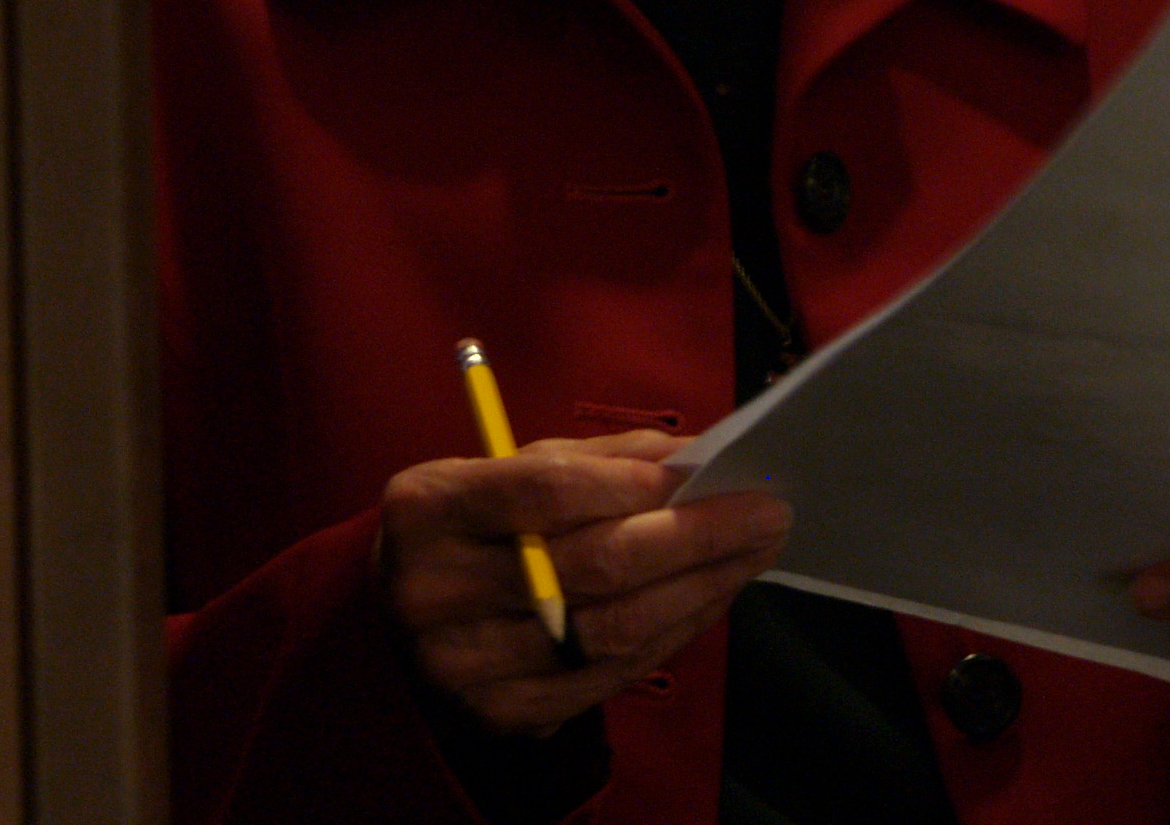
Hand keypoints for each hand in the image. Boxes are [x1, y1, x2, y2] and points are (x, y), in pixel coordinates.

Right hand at [379, 431, 790, 735]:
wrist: (402, 619)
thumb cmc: (474, 524)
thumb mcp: (506, 470)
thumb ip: (592, 461)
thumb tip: (692, 456)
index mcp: (428, 511)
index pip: (544, 492)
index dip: (633, 481)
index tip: (708, 468)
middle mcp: (434, 593)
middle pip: (592, 566)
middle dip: (696, 537)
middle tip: (767, 512)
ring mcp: (465, 666)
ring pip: (611, 629)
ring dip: (700, 588)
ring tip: (753, 553)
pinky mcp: (501, 714)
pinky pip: (609, 675)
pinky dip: (673, 632)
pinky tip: (711, 597)